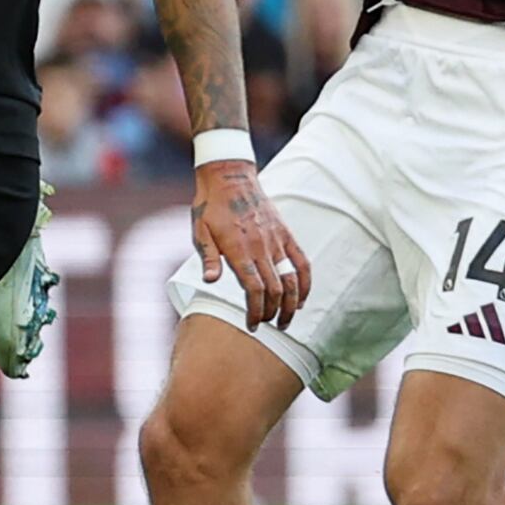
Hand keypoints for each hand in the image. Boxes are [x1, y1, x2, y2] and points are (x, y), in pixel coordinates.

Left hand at [189, 158, 308, 329]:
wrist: (230, 178)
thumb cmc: (210, 207)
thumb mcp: (199, 231)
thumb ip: (207, 257)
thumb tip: (210, 281)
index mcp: (239, 249)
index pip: (254, 289)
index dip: (256, 311)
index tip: (253, 325)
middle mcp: (261, 248)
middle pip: (275, 289)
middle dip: (273, 313)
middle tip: (268, 326)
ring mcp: (277, 241)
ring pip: (291, 279)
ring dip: (292, 304)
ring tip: (287, 320)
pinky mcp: (286, 234)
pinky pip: (302, 262)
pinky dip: (304, 283)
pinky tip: (302, 298)